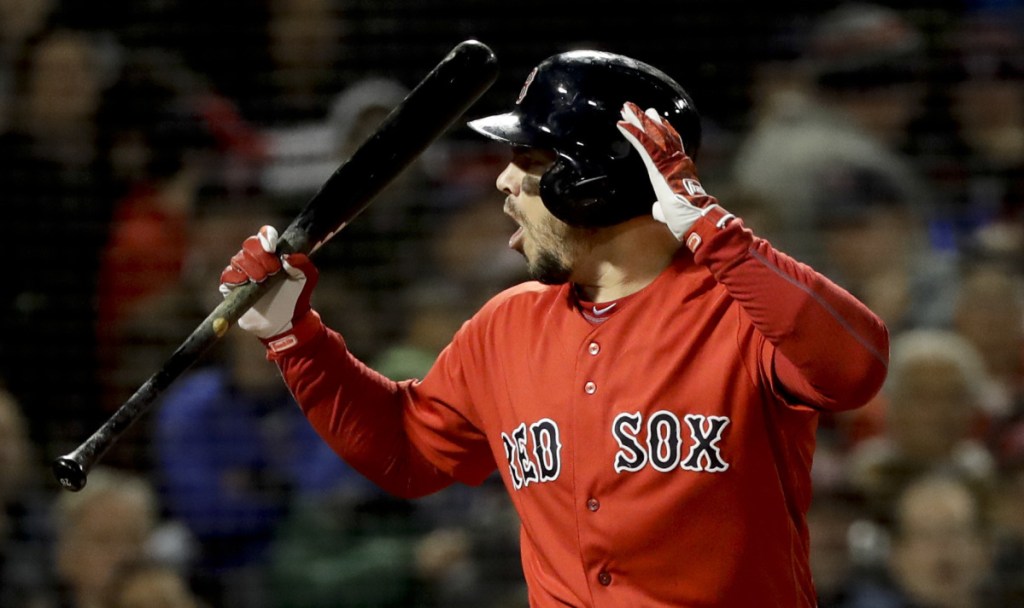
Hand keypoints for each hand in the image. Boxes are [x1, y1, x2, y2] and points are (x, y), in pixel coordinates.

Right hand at [219, 225, 318, 340]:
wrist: (285, 322)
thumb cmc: (296, 297)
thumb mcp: (307, 279)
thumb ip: (303, 264)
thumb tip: (287, 257)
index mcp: (273, 253)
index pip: (264, 235)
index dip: (266, 236)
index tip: (272, 247)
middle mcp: (255, 259)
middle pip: (249, 245)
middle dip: (261, 255)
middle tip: (272, 271)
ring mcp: (242, 272)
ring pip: (238, 259)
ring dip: (251, 267)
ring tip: (262, 281)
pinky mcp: (231, 287)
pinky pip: (227, 276)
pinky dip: (235, 277)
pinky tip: (245, 282)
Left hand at [616, 101, 727, 242]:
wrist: (696, 220)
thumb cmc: (686, 219)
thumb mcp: (670, 212)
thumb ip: (663, 207)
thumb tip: (657, 210)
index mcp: (679, 169)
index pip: (671, 144)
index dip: (664, 130)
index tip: (656, 118)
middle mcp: (676, 160)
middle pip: (660, 134)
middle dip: (647, 120)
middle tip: (635, 107)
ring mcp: (668, 161)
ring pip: (651, 135)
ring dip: (637, 120)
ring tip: (626, 107)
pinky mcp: (658, 166)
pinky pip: (644, 145)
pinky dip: (632, 133)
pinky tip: (621, 124)